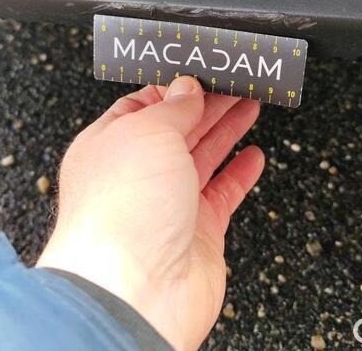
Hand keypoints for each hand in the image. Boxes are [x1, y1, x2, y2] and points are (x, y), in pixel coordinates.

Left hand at [37, 75, 262, 349]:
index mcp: (109, 145)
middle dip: (209, 103)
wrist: (135, 290)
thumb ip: (173, 107)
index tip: (203, 72)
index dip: (175, 88)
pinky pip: (223, 193)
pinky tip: (253, 156)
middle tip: (237, 82)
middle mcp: (136, 175)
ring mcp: (167, 204)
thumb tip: (187, 87)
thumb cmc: (121, 213)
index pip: (143, 106)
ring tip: (250, 104)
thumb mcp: (147, 132)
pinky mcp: (197, 231)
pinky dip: (240, 173)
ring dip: (228, 129)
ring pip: (203, 156)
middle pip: (178, 128)